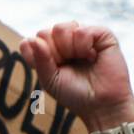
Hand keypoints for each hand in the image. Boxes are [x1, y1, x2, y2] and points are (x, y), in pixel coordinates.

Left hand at [18, 23, 133, 132]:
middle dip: (54, 54)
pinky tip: (92, 57)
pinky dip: (84, 46)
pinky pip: (81, 31)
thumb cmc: (75, 95)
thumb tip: (33, 39)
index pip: (31, 41)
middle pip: (45, 33)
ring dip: (69, 49)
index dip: (38, 56)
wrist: (102, 105)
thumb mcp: (50, 81)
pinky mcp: (100, 34)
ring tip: (82, 60)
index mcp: (50, 51)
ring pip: (60, 29)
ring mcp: (82, 35)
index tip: (51, 71)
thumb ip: (39, 60)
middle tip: (69, 67)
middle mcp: (64, 40)